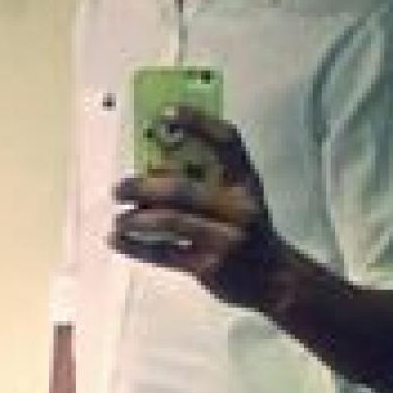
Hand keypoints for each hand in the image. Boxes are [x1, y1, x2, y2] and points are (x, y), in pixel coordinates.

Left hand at [109, 106, 283, 310]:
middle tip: (119, 188)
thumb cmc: (247, 229)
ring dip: (136, 219)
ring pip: (171, 222)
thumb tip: (151, 168)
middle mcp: (238, 207)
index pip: (226, 142)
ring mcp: (225, 239)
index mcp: (245, 182)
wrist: (274, 279)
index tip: (164, 113)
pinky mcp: (210, 267)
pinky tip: (117, 240)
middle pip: (183, 189)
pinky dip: (137, 247)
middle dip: (144, 187)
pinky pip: (165, 254)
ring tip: (119, 220)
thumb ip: (206, 181)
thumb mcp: (238, 199)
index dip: (197, 122)